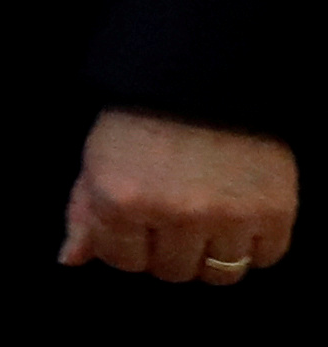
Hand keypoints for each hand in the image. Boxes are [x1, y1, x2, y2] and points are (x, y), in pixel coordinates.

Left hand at [60, 110, 295, 285]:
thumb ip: (84, 213)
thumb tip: (71, 260)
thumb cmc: (145, 113)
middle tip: (179, 215)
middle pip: (173, 271)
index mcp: (121, 200)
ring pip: (221, 273)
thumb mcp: (100, 156)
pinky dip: (258, 244)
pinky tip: (245, 217)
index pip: (122, 261)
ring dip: (215, 253)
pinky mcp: (275, 210)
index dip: (130, 243)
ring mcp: (228, 215)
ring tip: (213, 219)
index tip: (142, 220)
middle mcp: (175, 214)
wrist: (211, 72)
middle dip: (171, 250)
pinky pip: (267, 257)